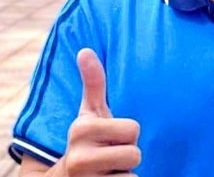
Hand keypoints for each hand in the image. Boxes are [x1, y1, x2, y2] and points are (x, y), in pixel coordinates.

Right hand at [61, 48, 140, 175]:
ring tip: (108, 171)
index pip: (133, 129)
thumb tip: (85, 50)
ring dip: (125, 174)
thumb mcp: (89, 113)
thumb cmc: (87, 141)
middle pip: (135, 153)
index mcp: (81, 129)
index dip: (127, 134)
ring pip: (132, 176)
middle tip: (111, 156)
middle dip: (128, 155)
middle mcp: (79, 157)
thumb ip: (93, 82)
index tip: (110, 137)